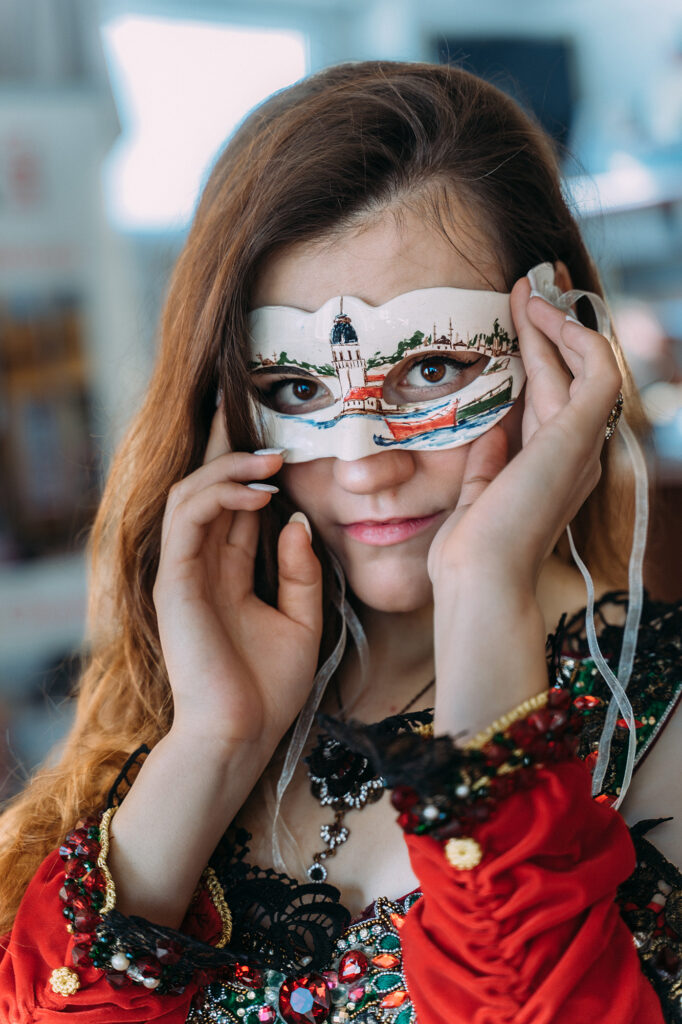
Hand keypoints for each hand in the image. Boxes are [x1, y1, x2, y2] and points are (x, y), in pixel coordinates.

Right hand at [152, 401, 322, 753]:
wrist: (242, 736)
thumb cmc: (269, 689)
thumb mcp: (301, 621)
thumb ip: (300, 571)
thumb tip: (294, 521)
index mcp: (227, 574)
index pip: (234, 506)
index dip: (250, 469)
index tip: (276, 434)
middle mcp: (202, 566)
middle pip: (207, 489)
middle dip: (229, 449)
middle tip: (262, 418)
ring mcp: (184, 571)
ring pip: (192, 494)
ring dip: (230, 469)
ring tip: (272, 459)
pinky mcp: (175, 580)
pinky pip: (188, 519)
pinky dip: (220, 497)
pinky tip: (259, 493)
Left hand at [428, 275, 621, 592]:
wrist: (479, 577)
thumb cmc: (472, 552)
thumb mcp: (477, 496)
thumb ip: (489, 465)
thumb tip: (491, 435)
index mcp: (553, 469)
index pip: (554, 398)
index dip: (542, 356)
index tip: (519, 321)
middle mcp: (576, 455)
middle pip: (571, 376)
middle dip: (550, 329)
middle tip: (529, 287)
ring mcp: (582, 447)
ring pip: (587, 368)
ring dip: (560, 326)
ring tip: (530, 291)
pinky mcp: (578, 437)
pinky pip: (598, 373)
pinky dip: (579, 340)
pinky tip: (548, 317)